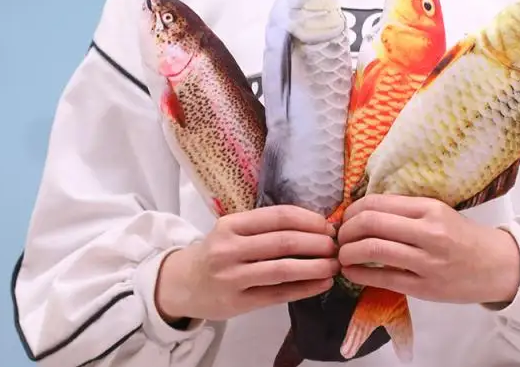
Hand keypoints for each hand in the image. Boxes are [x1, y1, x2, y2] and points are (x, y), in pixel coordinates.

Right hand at [156, 205, 338, 321]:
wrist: (182, 284)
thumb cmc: (217, 253)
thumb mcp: (232, 231)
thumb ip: (266, 227)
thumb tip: (316, 226)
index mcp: (231, 224)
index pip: (279, 216)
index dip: (310, 220)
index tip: (329, 226)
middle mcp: (229, 248)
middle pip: (284, 242)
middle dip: (317, 243)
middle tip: (337, 246)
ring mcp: (232, 277)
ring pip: (283, 269)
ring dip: (316, 266)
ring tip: (334, 266)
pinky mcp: (238, 302)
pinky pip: (279, 294)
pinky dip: (305, 289)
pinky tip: (322, 284)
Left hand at [336, 194, 519, 305]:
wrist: (498, 266)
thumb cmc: (463, 237)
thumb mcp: (438, 213)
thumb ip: (404, 211)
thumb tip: (360, 212)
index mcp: (430, 208)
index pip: (377, 202)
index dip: (352, 210)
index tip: (345, 218)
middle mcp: (429, 232)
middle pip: (371, 223)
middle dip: (345, 230)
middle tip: (339, 237)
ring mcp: (428, 261)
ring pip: (373, 250)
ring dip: (348, 252)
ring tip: (343, 254)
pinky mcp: (426, 288)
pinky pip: (383, 279)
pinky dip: (359, 274)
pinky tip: (352, 271)